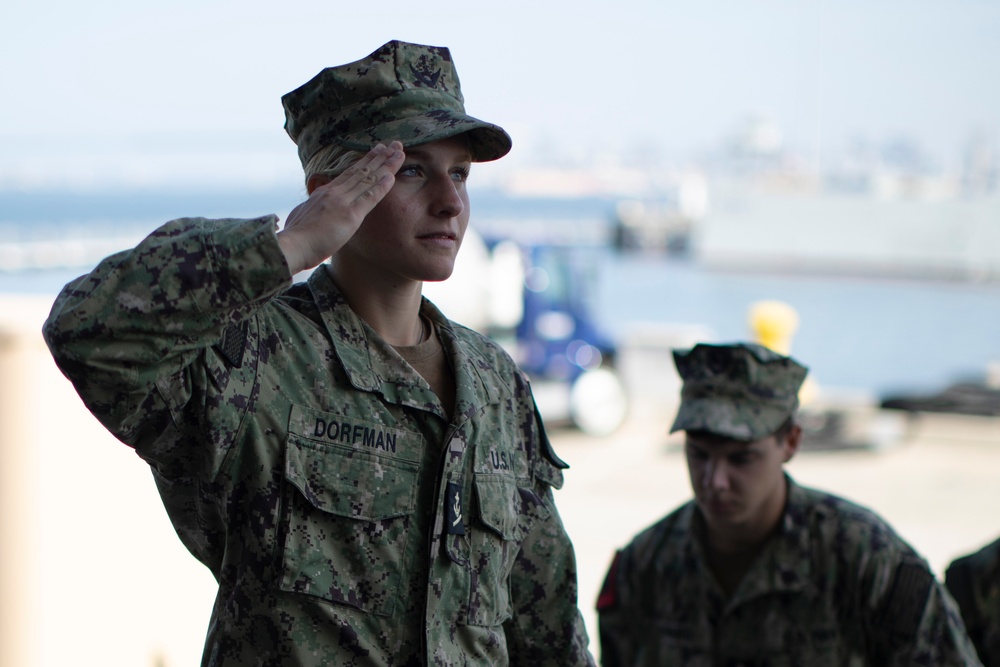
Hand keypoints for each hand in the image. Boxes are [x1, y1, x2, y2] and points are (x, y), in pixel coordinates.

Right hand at [277, 141, 404, 273]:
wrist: (292, 246)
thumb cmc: (295, 238)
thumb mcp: (302, 217)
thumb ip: (312, 211)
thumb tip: (310, 211)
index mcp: (323, 193)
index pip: (348, 174)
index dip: (364, 162)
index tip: (376, 152)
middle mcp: (334, 193)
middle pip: (361, 170)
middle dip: (379, 156)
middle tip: (393, 144)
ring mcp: (342, 202)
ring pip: (368, 178)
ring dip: (386, 165)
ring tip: (399, 152)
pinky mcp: (350, 215)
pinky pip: (369, 197)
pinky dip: (382, 186)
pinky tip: (392, 176)